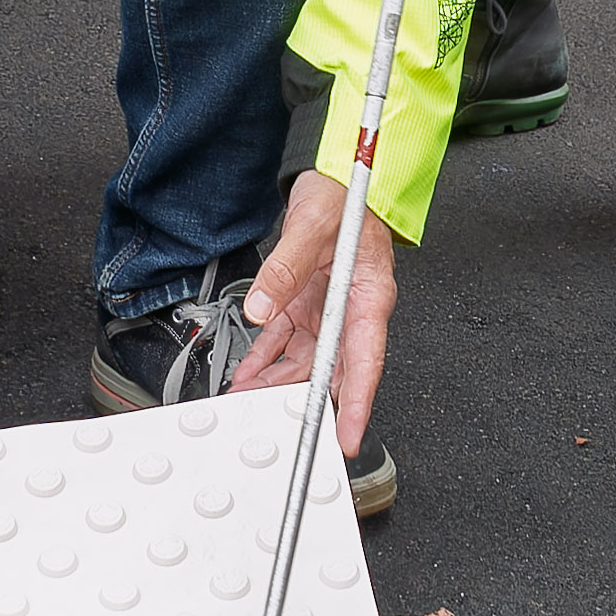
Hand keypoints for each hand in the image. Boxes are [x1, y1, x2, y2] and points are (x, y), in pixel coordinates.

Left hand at [225, 171, 397, 464]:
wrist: (337, 179)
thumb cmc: (345, 197)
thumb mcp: (313, 227)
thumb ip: (286, 269)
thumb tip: (261, 307)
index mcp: (369, 298)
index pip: (365, 361)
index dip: (357, 404)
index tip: (347, 436)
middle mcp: (351, 312)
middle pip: (331, 371)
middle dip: (303, 401)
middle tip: (275, 424)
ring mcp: (328, 311)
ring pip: (304, 362)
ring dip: (276, 383)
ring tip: (247, 400)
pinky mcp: (307, 304)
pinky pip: (285, 341)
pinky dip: (265, 359)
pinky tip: (246, 374)